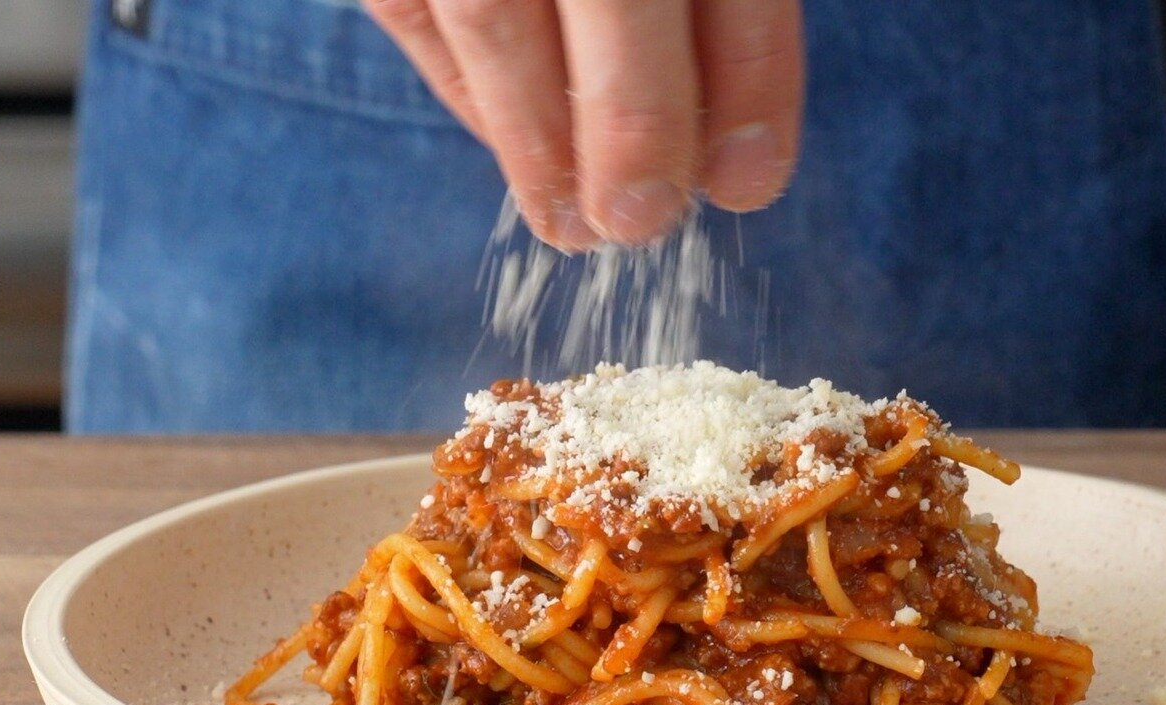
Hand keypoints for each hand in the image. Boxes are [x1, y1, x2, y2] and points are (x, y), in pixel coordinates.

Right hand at [364, 0, 803, 249]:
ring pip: (491, 13)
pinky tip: (518, 148)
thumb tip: (734, 156)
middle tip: (643, 220)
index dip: (749, 75)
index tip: (749, 181)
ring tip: (573, 223)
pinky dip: (471, 93)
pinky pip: (415, 12)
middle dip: (634, 117)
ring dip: (536, 136)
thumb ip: (723, 7)